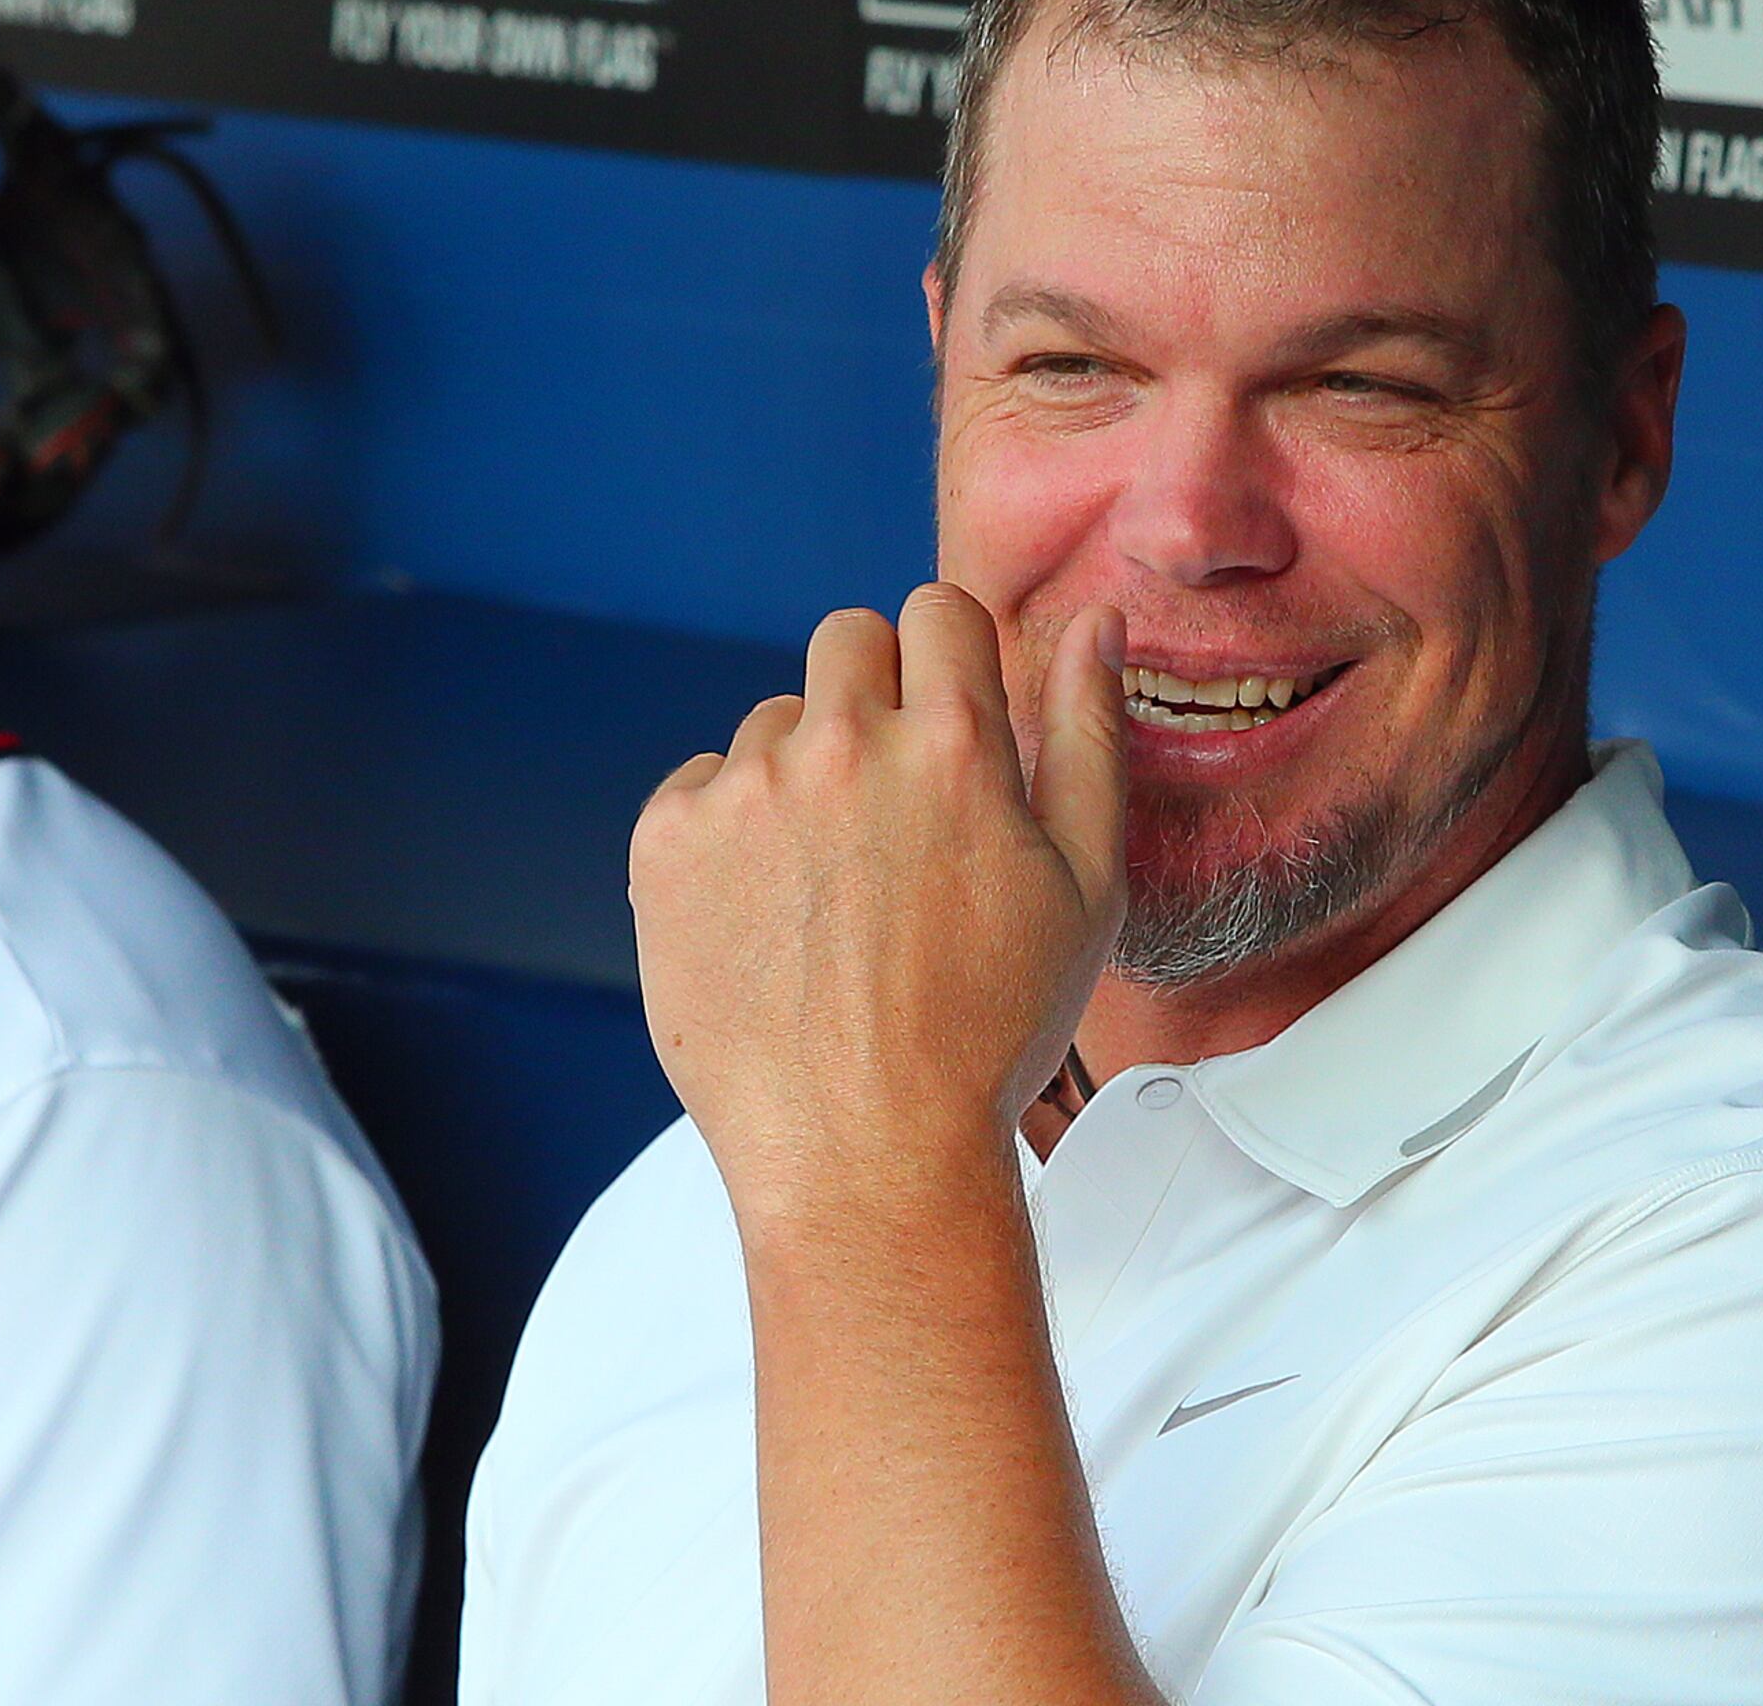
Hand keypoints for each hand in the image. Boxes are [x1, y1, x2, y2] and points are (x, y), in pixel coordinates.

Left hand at [631, 586, 1126, 1237]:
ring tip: (829, 895)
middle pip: (845, 642)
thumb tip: (1095, 624)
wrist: (864, 1152)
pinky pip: (697, 787)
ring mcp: (744, 790)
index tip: (940, 724)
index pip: (934, 611)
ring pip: (770, 724)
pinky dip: (725, 834)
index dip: (943, 663)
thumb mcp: (1085, 885)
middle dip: (870, 699)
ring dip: (798, 777)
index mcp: (953, 743)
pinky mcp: (667, 841)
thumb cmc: (987, 1031)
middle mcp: (842, 745)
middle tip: (886, 813)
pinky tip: (765, 918)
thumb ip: (1089, 734)